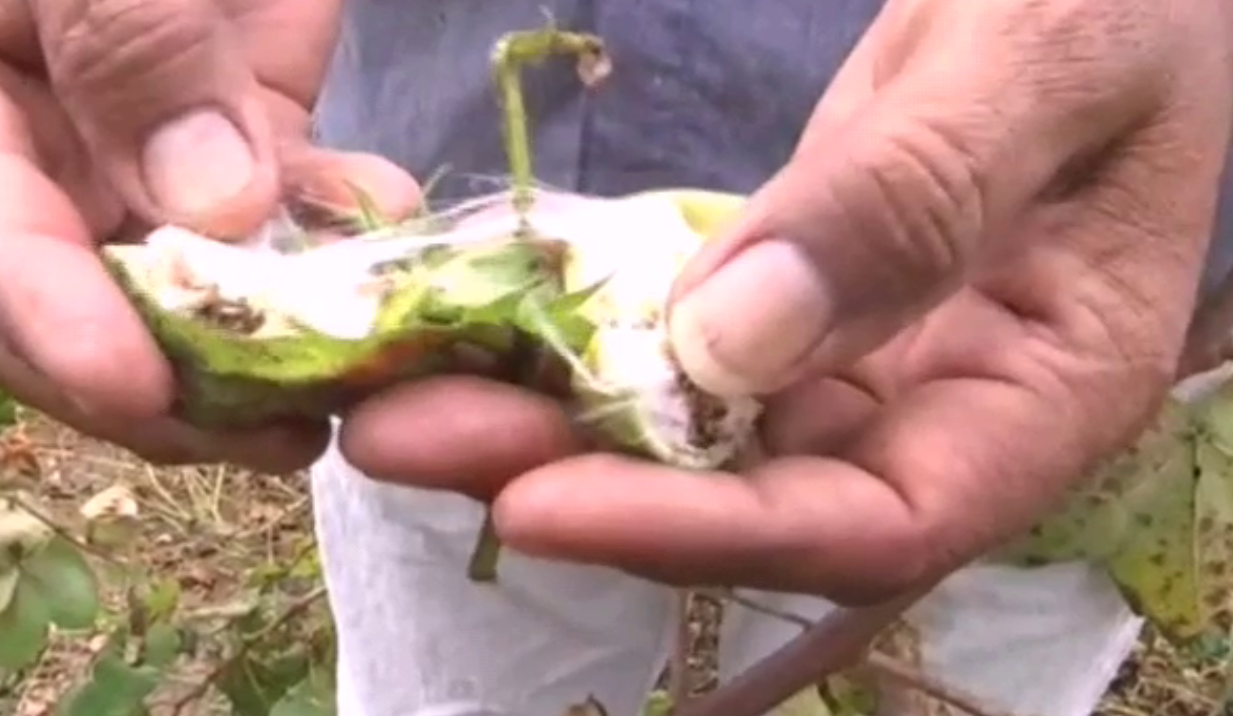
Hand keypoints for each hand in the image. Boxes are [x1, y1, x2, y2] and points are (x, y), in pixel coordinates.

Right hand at [0, 0, 419, 470]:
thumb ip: (125, 36)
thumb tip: (208, 203)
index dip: (53, 328)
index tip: (138, 388)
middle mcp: (45, 145)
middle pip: (92, 297)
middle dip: (187, 373)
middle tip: (280, 428)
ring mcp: (148, 134)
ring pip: (205, 267)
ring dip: (287, 320)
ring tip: (359, 361)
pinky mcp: (244, 113)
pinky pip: (287, 194)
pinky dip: (339, 223)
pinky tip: (391, 227)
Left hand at [337, 0, 1232, 601]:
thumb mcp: (1044, 63)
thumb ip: (911, 200)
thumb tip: (732, 346)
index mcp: (1042, 394)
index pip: (870, 522)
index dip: (703, 534)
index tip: (538, 506)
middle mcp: (938, 407)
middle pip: (750, 495)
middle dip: (577, 477)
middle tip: (401, 437)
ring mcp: (862, 356)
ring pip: (698, 429)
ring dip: (549, 417)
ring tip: (401, 394)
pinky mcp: (798, 297)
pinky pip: (682, 342)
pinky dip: (584, 340)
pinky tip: (484, 322)